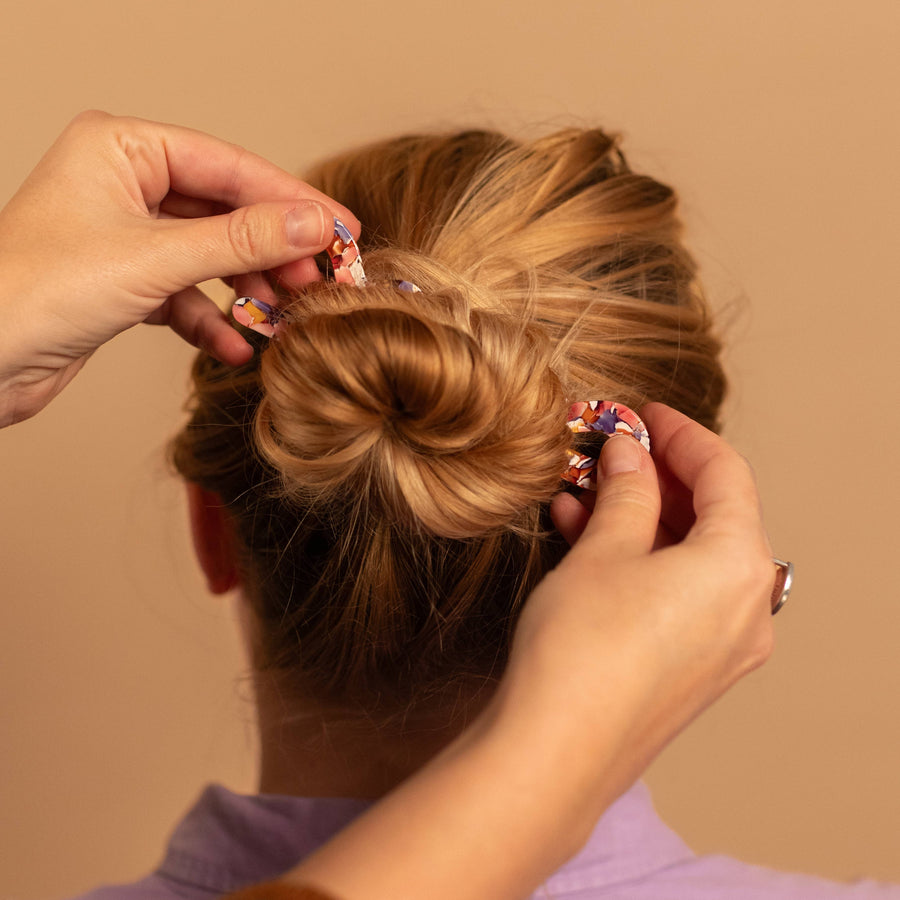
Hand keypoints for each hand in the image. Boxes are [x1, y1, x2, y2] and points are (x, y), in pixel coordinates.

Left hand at [0, 110, 358, 426]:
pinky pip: (186, 294)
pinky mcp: (124, 282)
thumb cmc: (37, 291)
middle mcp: (124, 182)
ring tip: (285, 316)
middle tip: (321, 280)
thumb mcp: (156, 259)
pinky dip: (211, 320)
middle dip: (274, 251)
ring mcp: (125, 233)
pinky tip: (234, 347)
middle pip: (226, 211)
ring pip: (211, 255)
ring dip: (249, 289)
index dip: (291, 200)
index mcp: (122, 147)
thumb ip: (243, 240)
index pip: (230, 166)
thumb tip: (316, 224)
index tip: (343, 229)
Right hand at [511, 402, 775, 780]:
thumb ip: (627, 493)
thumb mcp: (602, 551)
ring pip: (689, 558)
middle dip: (657, 479)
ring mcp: (722, 646)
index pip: (725, 475)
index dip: (682, 435)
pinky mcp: (691, 671)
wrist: (555, 750)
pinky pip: (676, 594)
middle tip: (611, 452)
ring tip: (584, 492)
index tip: (645, 415)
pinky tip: (585, 539)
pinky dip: (639, 561)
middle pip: (712, 518)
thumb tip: (631, 456)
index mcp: (738, 567)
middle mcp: (745, 609)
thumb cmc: (582, 647)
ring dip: (640, 519)